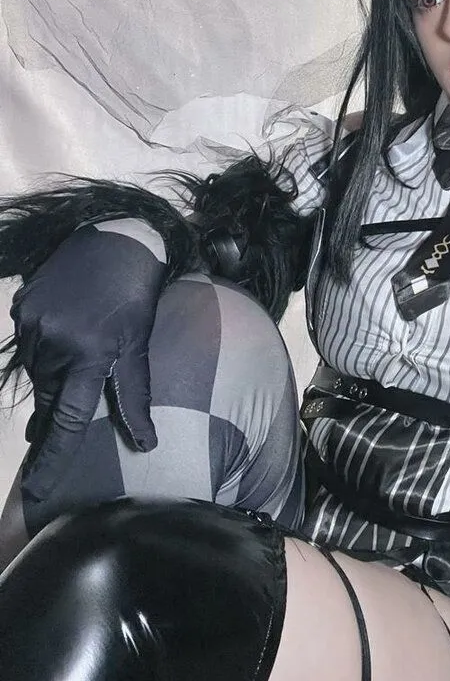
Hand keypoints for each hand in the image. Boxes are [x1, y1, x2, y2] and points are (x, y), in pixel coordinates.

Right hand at [11, 223, 164, 500]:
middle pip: (51, 396)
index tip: (37, 491)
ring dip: (56, 370)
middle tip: (84, 379)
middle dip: (65, 400)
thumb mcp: (139, 343)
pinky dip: (45, 343)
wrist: (119, 240)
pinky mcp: (22, 305)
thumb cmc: (136, 296)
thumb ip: (134, 395)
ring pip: (39, 371)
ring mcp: (34, 322)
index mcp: (90, 355)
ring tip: (83, 341)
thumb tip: (146, 443)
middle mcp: (55, 342)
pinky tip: (67, 323)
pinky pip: (29, 341)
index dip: (52, 458)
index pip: (69, 420)